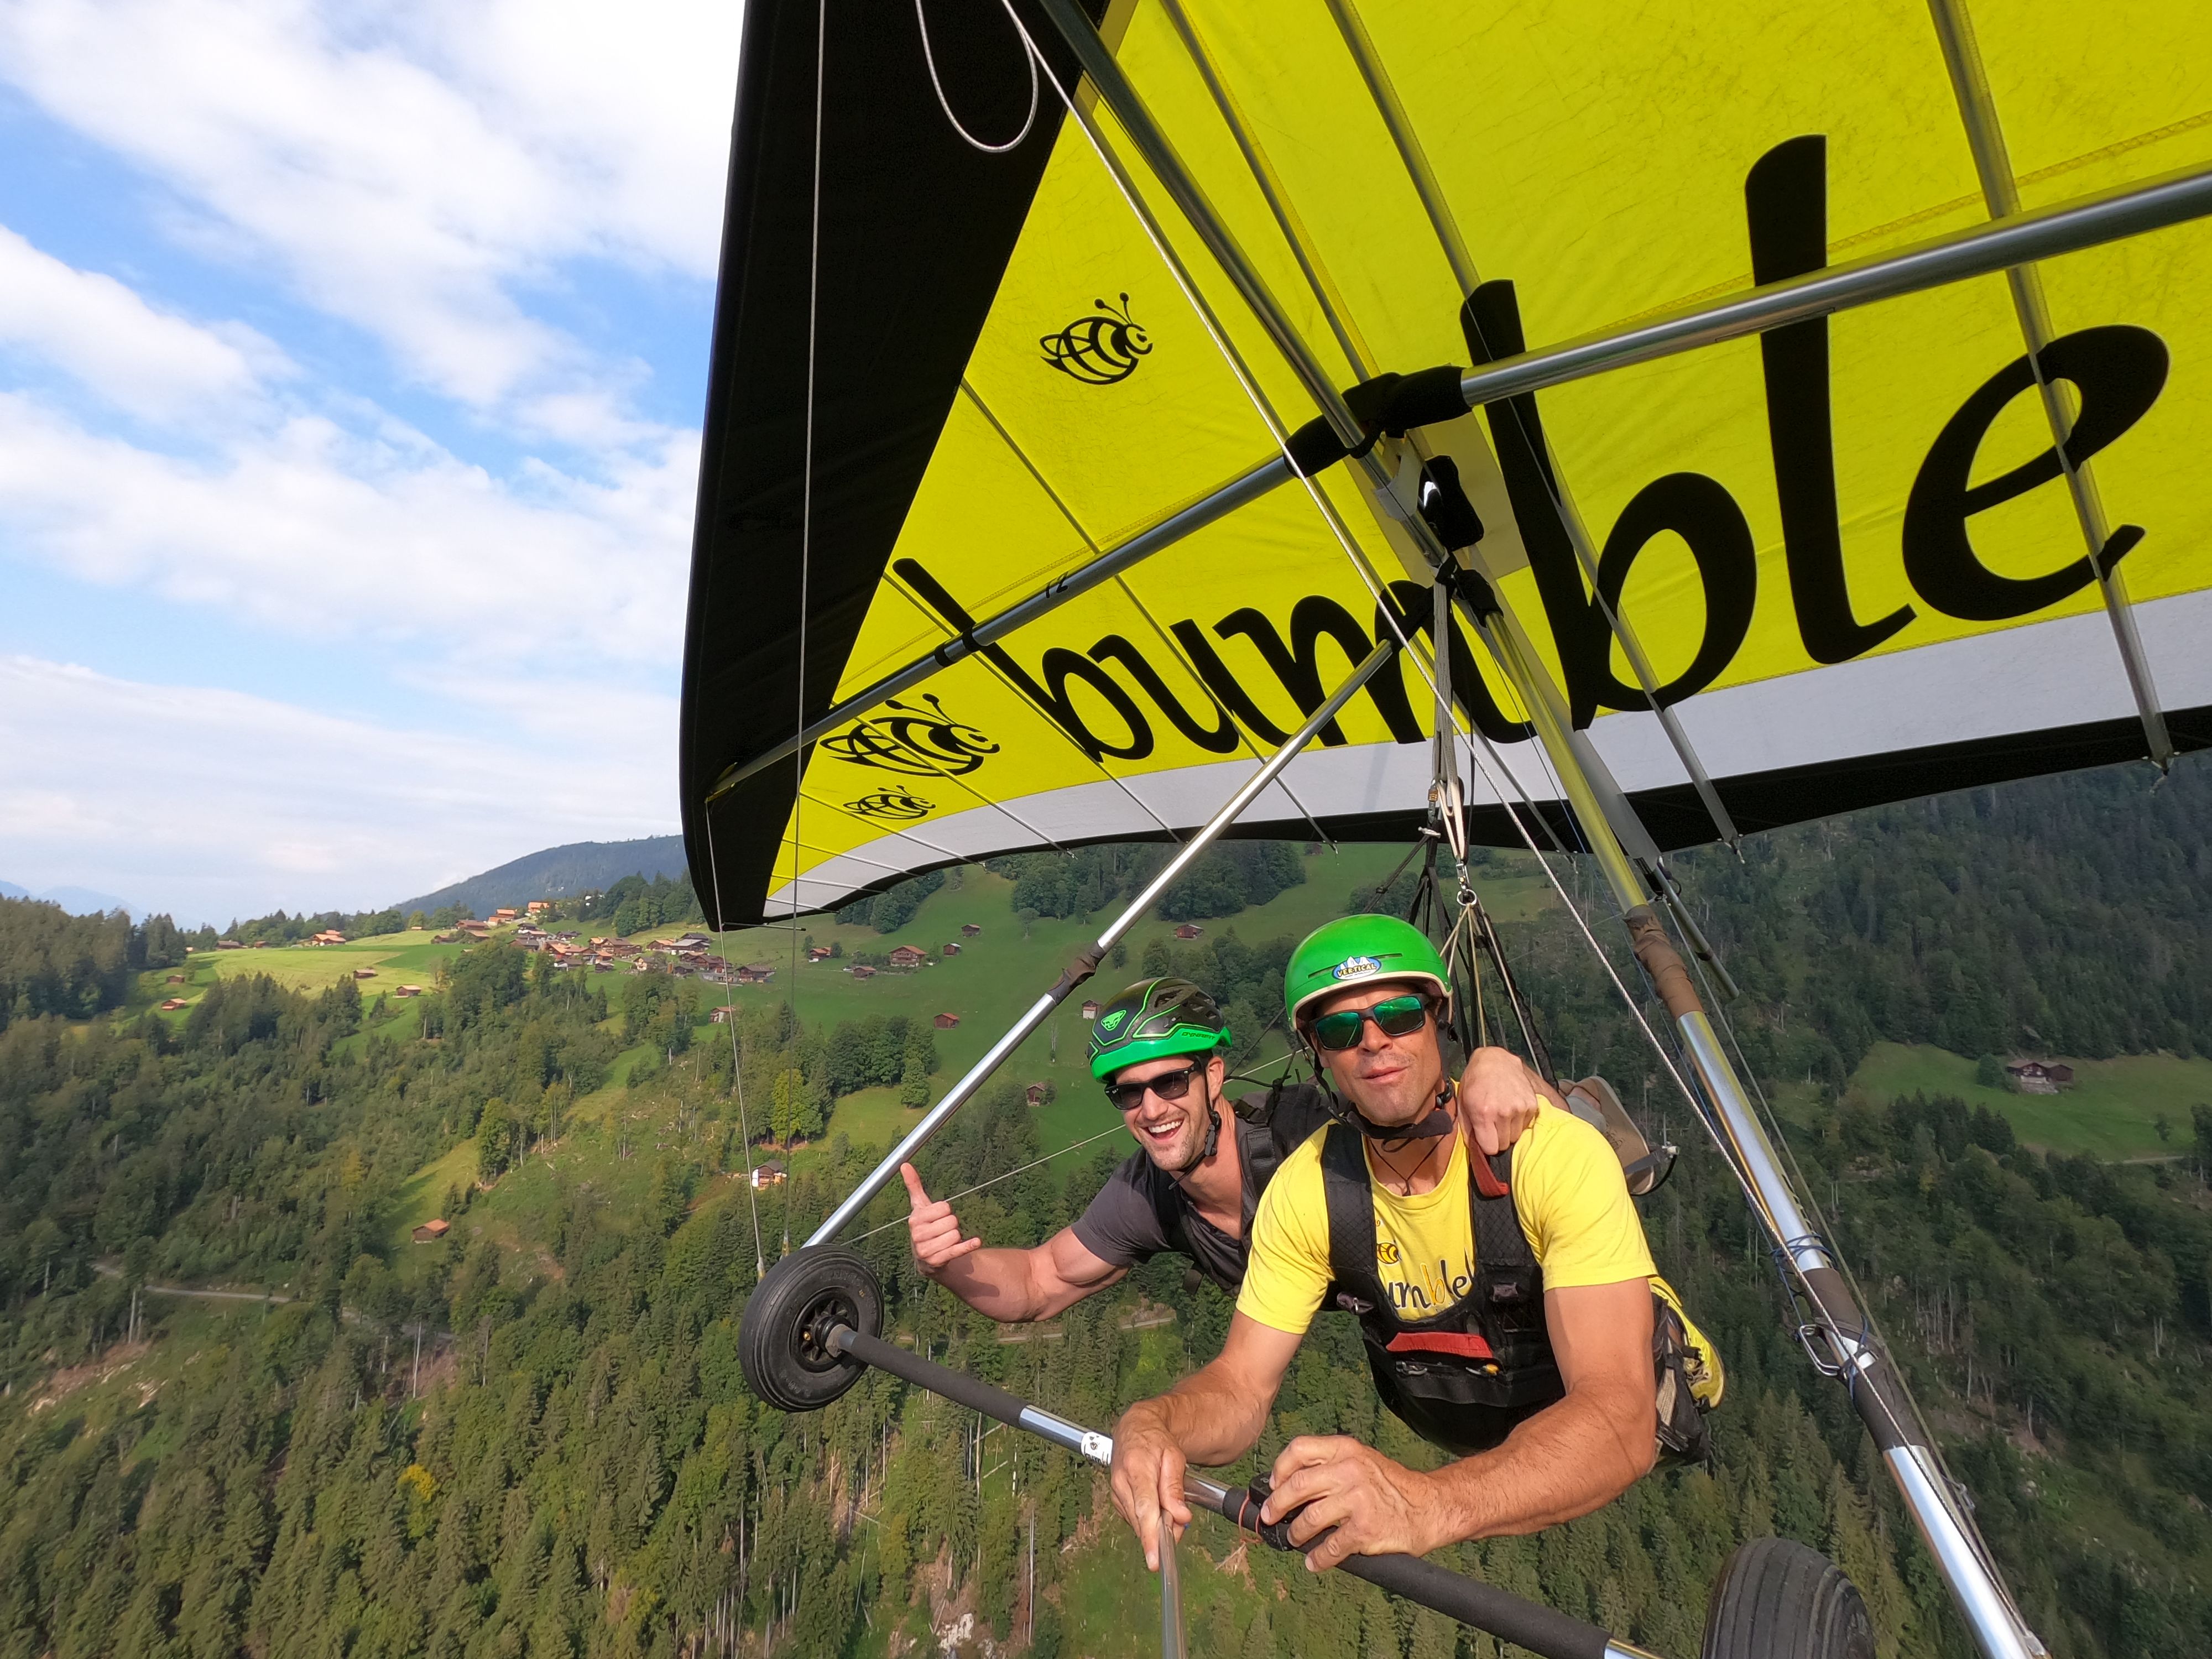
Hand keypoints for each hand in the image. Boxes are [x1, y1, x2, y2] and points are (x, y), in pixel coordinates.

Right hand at [899, 1163, 979, 1278]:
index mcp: (915, 1219)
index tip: (938, 1217)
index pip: (944, 1207)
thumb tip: (905, 1164)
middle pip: (952, 1221)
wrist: (925, 1258)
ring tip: (946, 1241)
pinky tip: (976, 1241)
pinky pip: (957, 1250)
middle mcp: (918, 1235)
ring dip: (956, 1237)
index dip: (945, 1211)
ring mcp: (926, 1250)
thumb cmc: (924, 1227)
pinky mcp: (937, 1261)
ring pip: (955, 1235)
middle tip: (943, 1230)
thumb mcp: (919, 1207)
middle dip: (952, 1225)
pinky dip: (968, 1246)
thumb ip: (914, 1186)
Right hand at [1109, 1400, 1190, 1570]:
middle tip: (1179, 1528)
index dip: (1150, 1537)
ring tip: (1171, 1512)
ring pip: (1137, 1522)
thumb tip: (1181, 1517)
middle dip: (1161, 1532)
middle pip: (1140, 1520)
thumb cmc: (1155, 1440)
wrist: (1134, 1429)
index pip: (1144, 1508)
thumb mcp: (1174, 1456)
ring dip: (1156, 1526)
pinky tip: (1158, 1510)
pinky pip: (1135, 1518)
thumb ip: (1176, 1488)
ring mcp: (1116, 1493)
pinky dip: (1148, 1520)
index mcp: (1137, 1469)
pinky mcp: (1117, 1500)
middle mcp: (1121, 1483)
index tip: (1155, 1559)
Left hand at [1261, 1436, 1449, 1569]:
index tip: (1273, 1485)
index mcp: (1346, 1450)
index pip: (1300, 1449)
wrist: (1430, 1507)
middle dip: (1277, 1504)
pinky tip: (1314, 1561)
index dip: (1280, 1468)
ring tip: (1294, 1539)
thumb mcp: (1362, 1460)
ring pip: (1310, 1518)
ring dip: (1296, 1533)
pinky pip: (1331, 1547)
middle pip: (1298, 1485)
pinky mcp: (1365, 1529)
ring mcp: (1357, 1500)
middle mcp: (1350, 1471)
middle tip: (1270, 1517)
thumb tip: (1292, 1483)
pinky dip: (1318, 1558)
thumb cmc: (1393, 1486)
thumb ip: (1331, 1466)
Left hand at [1455, 1047, 1541, 1154]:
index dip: (1487, 1144)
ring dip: (1509, 1129)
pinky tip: (1511, 1107)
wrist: (1495, 1060)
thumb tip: (1474, 1149)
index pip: (1491, 1148)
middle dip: (1497, 1137)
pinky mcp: (1531, 1104)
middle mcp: (1503, 1112)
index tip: (1485, 1137)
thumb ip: (1467, 1128)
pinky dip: (1519, 1120)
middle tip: (1493, 1123)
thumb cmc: (1475, 1081)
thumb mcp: (1463, 1103)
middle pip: (1504, 1144)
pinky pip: (1525, 1125)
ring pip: (1516, 1136)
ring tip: (1502, 1113)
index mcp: (1483, 1113)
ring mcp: (1520, 1108)